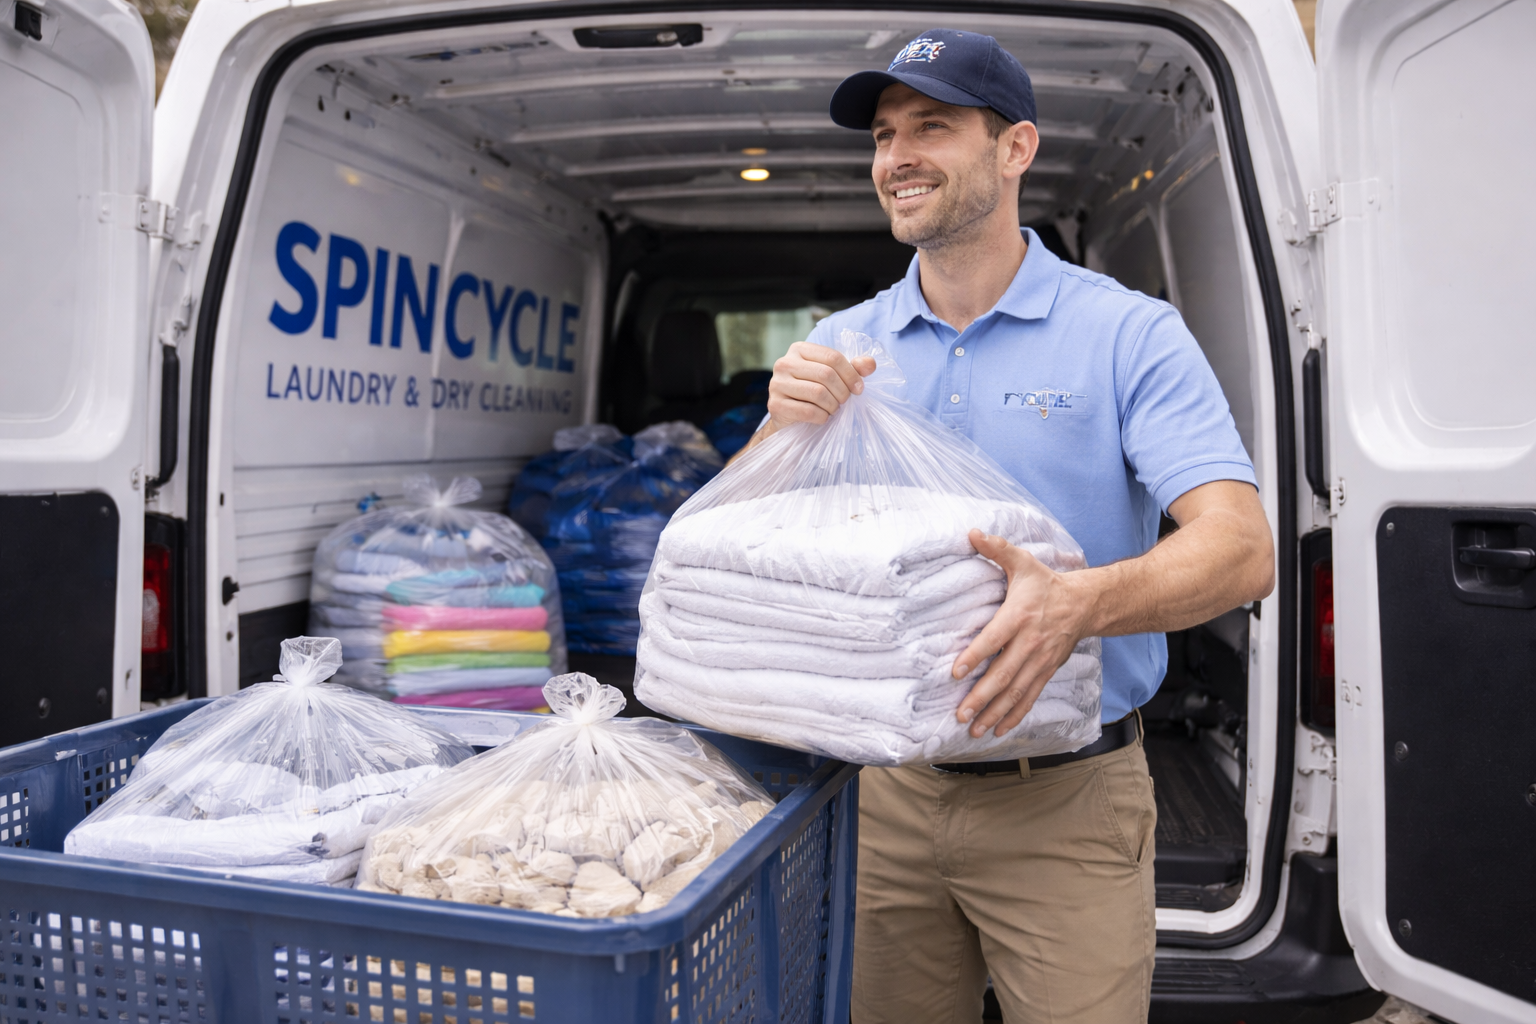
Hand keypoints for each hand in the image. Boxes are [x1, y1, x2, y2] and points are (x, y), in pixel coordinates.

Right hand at [765, 342, 876, 430]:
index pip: (832, 357)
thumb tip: (870, 364)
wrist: (789, 418)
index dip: (851, 374)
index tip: (859, 389)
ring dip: (833, 405)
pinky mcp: (775, 405)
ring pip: (818, 393)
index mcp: (799, 349)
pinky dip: (822, 417)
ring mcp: (777, 384)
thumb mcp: (834, 376)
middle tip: (845, 402)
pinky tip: (823, 417)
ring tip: (833, 409)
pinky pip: (808, 411)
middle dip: (842, 392)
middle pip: (826, 374)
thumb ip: (853, 368)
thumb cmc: (813, 393)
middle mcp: (784, 363)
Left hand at [952, 530, 1089, 737]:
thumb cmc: (1045, 583)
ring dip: (994, 712)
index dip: (976, 655)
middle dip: (982, 696)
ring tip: (974, 729)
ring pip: (1016, 691)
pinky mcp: (1046, 671)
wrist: (1085, 603)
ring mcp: (1040, 661)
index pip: (994, 639)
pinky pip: (1030, 697)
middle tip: (960, 713)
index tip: (955, 672)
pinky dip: (1014, 715)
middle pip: (1004, 673)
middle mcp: (1031, 642)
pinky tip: (998, 730)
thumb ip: (996, 549)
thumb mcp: (1022, 562)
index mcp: (1020, 615)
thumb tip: (971, 532)